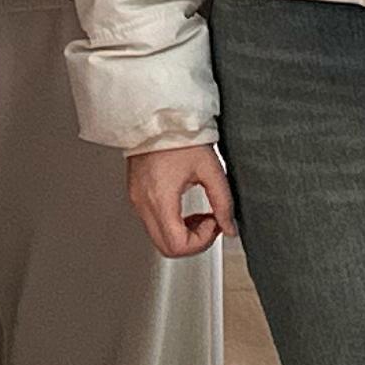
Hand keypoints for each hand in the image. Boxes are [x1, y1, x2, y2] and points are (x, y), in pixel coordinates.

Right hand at [128, 143, 235, 258]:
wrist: (156, 116)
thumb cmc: (180, 136)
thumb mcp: (211, 169)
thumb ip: (224, 202)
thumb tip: (230, 228)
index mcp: (161, 197)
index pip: (177, 244)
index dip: (201, 242)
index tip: (213, 223)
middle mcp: (144, 202)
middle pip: (166, 247)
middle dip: (192, 242)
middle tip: (208, 223)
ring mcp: (136, 199)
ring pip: (158, 238)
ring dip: (182, 234)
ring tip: (198, 215)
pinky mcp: (135, 194)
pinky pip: (152, 223)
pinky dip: (171, 224)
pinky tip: (184, 208)